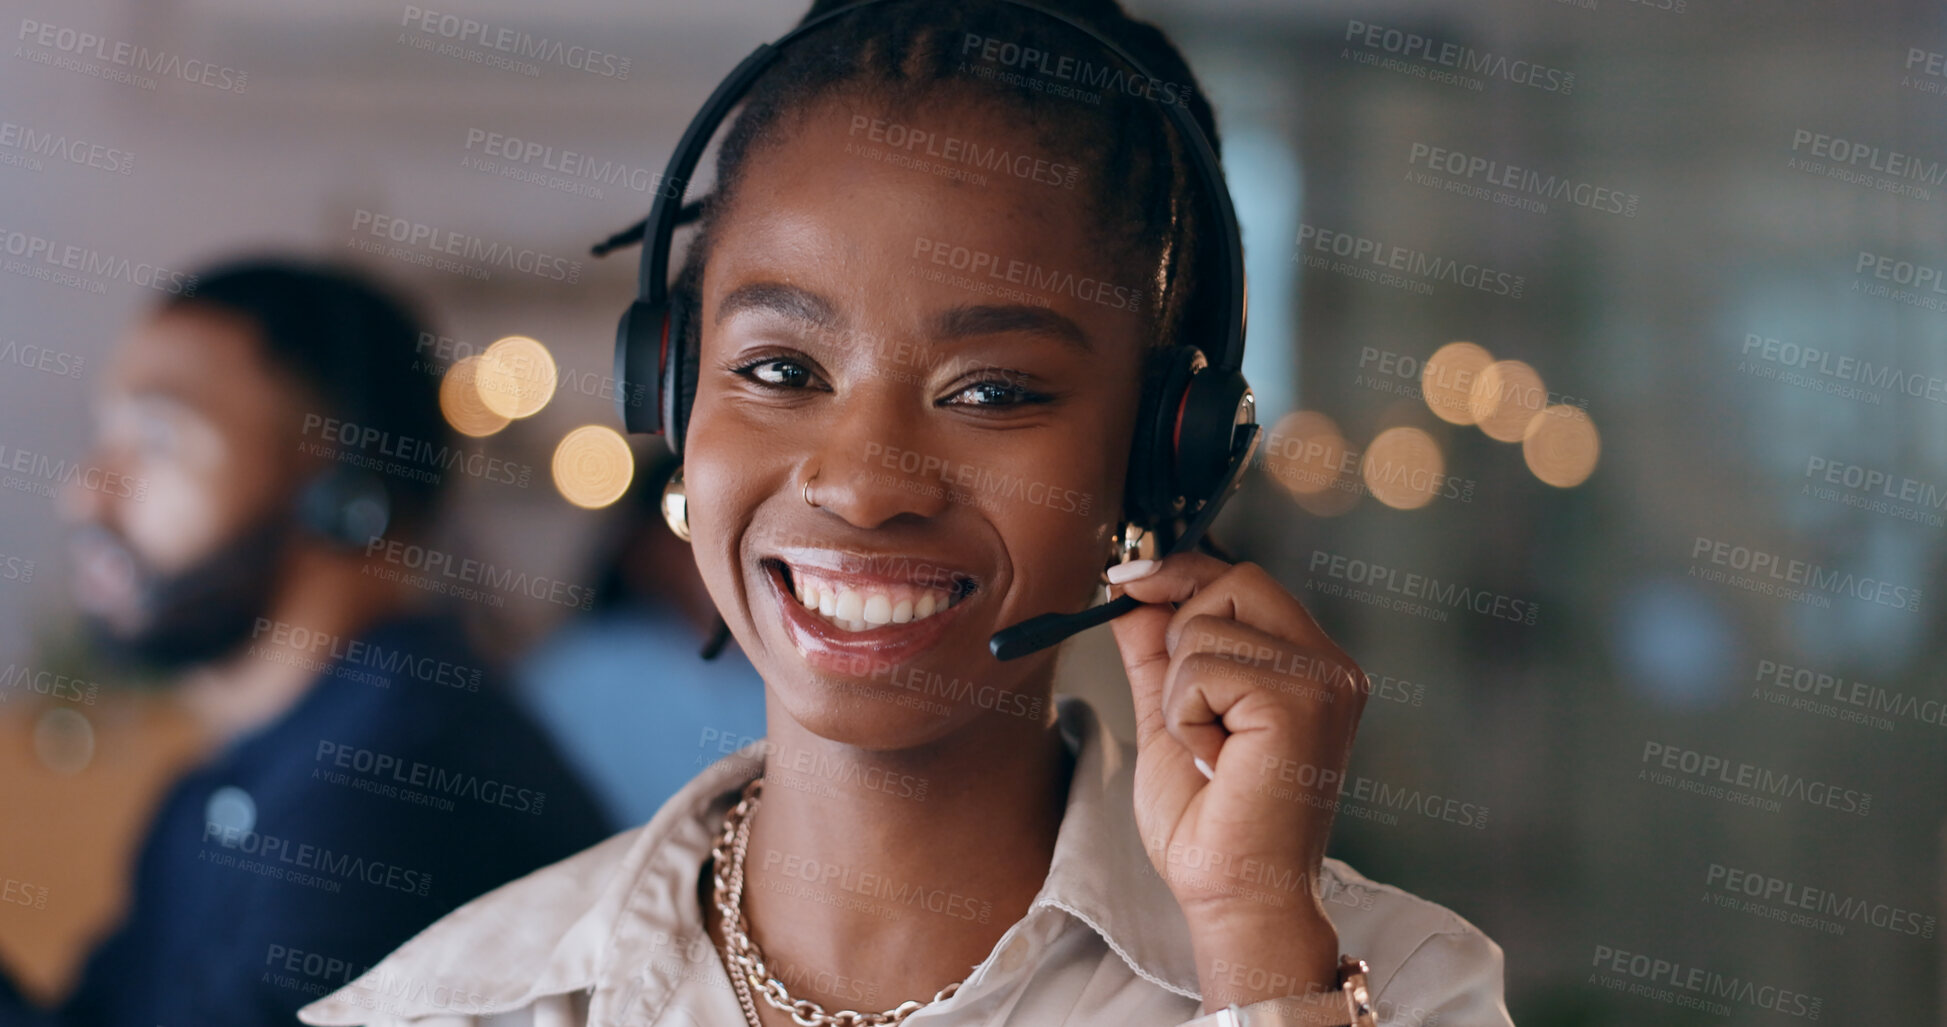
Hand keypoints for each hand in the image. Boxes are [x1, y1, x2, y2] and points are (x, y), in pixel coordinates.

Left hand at [1106, 552, 1369, 1012]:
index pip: (1244, 579)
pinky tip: (1214, 763)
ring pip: (1204, 626)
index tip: (1124, 577)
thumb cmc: (1209, 822)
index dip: (1181, 571)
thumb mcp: (1171, 716)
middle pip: (1233, 578)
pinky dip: (1184, 716)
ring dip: (1177, 694)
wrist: (1234, 894)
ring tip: (1208, 752)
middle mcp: (1330, 665)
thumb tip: (1129, 591)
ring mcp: (1322, 680)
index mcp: (1311, 666)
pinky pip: (1201, 668)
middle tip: (1186, 707)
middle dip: (1179, 628)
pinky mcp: (1299, 701)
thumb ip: (1156, 653)